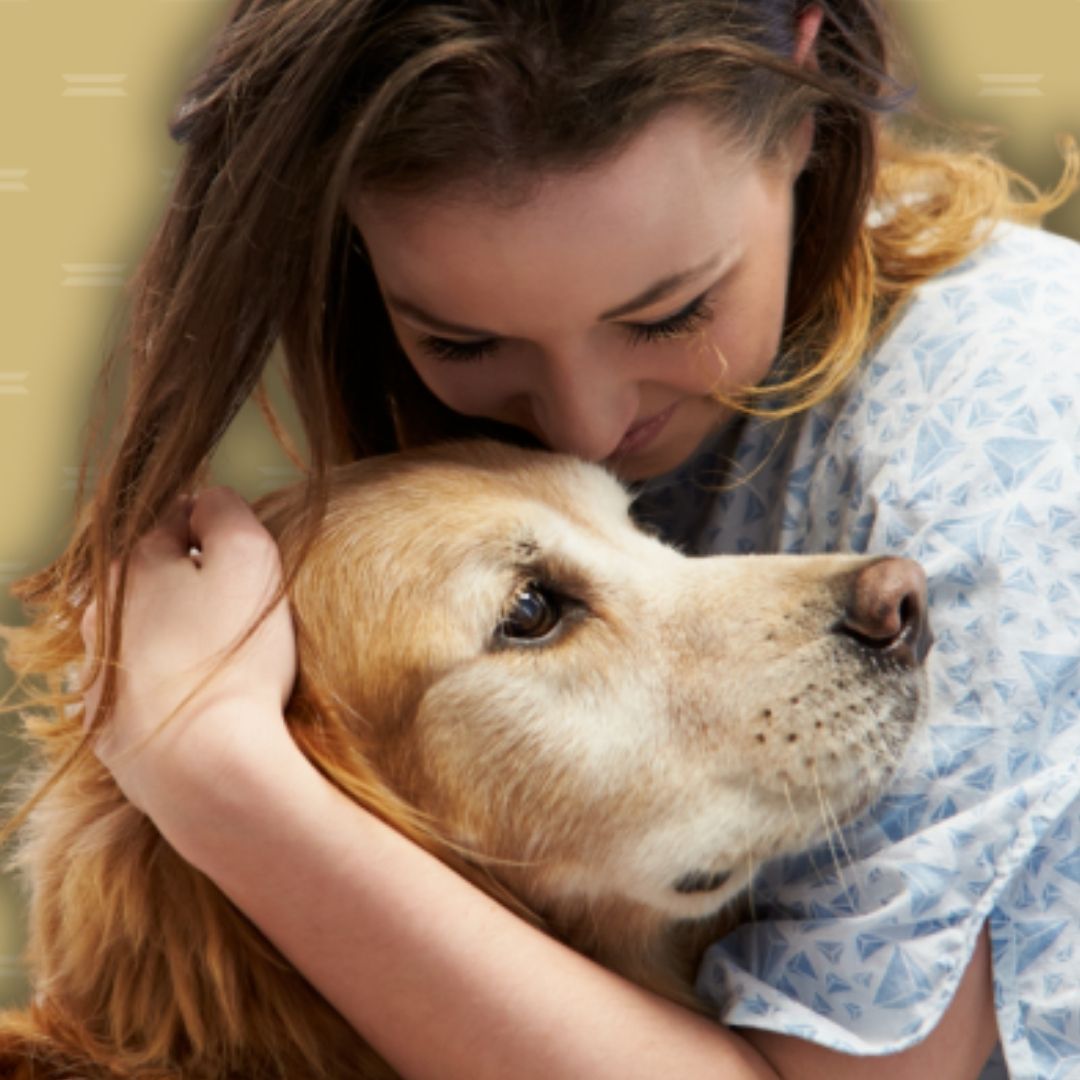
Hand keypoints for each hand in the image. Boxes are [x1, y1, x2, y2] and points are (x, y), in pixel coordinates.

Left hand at [80, 486, 297, 827]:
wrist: (205, 766)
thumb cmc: (233, 656)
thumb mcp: (249, 557)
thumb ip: (227, 510)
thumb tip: (208, 499)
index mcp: (132, 566)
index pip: (178, 518)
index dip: (220, 529)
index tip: (253, 556)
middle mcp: (102, 615)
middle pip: (155, 578)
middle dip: (194, 582)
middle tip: (245, 608)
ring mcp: (100, 674)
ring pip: (144, 634)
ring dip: (178, 634)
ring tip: (225, 659)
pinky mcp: (110, 727)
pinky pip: (142, 689)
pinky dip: (169, 685)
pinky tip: (203, 701)